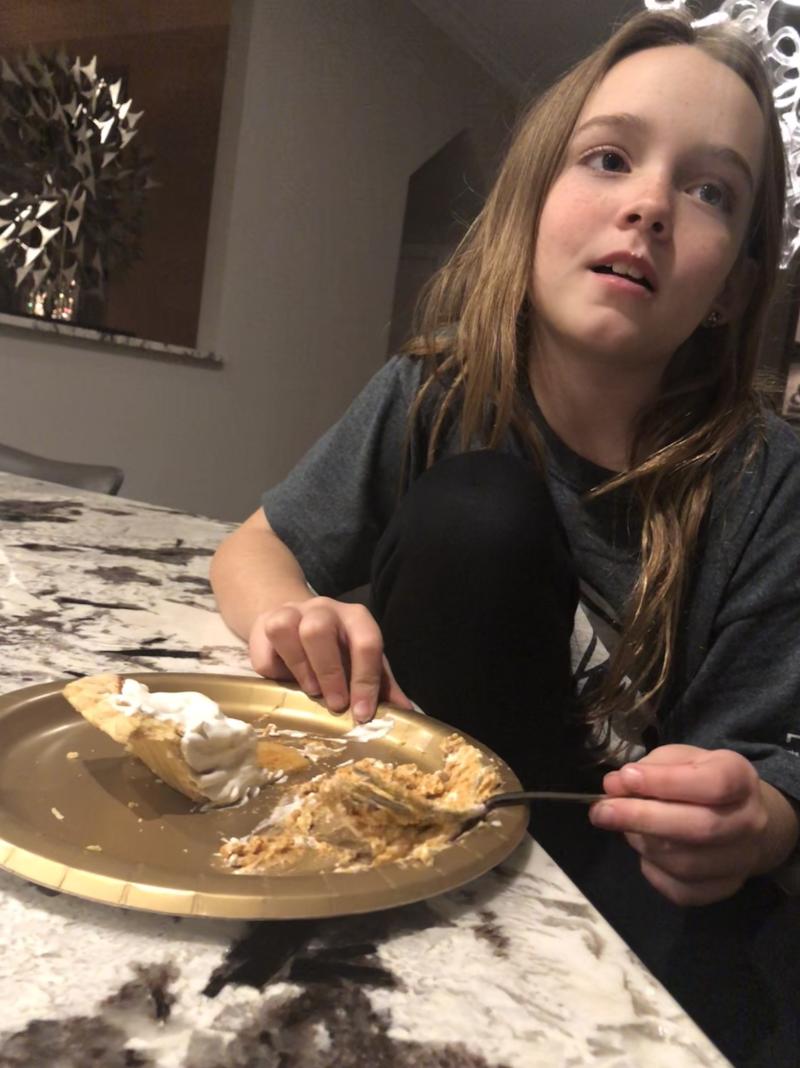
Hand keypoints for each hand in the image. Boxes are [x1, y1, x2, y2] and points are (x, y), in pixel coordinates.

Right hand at [248, 597, 411, 722]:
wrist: (299, 621)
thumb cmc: (339, 649)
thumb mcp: (364, 662)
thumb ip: (383, 685)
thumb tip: (405, 714)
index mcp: (356, 618)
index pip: (365, 643)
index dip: (365, 680)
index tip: (362, 713)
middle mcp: (324, 609)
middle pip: (319, 631)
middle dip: (329, 673)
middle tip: (336, 705)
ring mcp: (291, 612)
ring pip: (286, 629)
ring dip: (299, 667)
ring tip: (311, 692)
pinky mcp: (264, 624)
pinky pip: (263, 650)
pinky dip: (274, 672)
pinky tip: (285, 682)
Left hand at [589, 745, 769, 905]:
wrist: (739, 817)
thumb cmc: (700, 781)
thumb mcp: (678, 759)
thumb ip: (648, 769)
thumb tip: (614, 785)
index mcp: (741, 779)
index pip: (712, 784)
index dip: (665, 782)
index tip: (625, 778)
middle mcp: (750, 822)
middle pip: (701, 828)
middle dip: (643, 819)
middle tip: (602, 812)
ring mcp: (741, 861)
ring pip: (686, 864)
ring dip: (644, 844)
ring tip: (626, 828)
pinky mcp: (724, 889)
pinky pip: (681, 890)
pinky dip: (653, 871)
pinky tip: (646, 852)